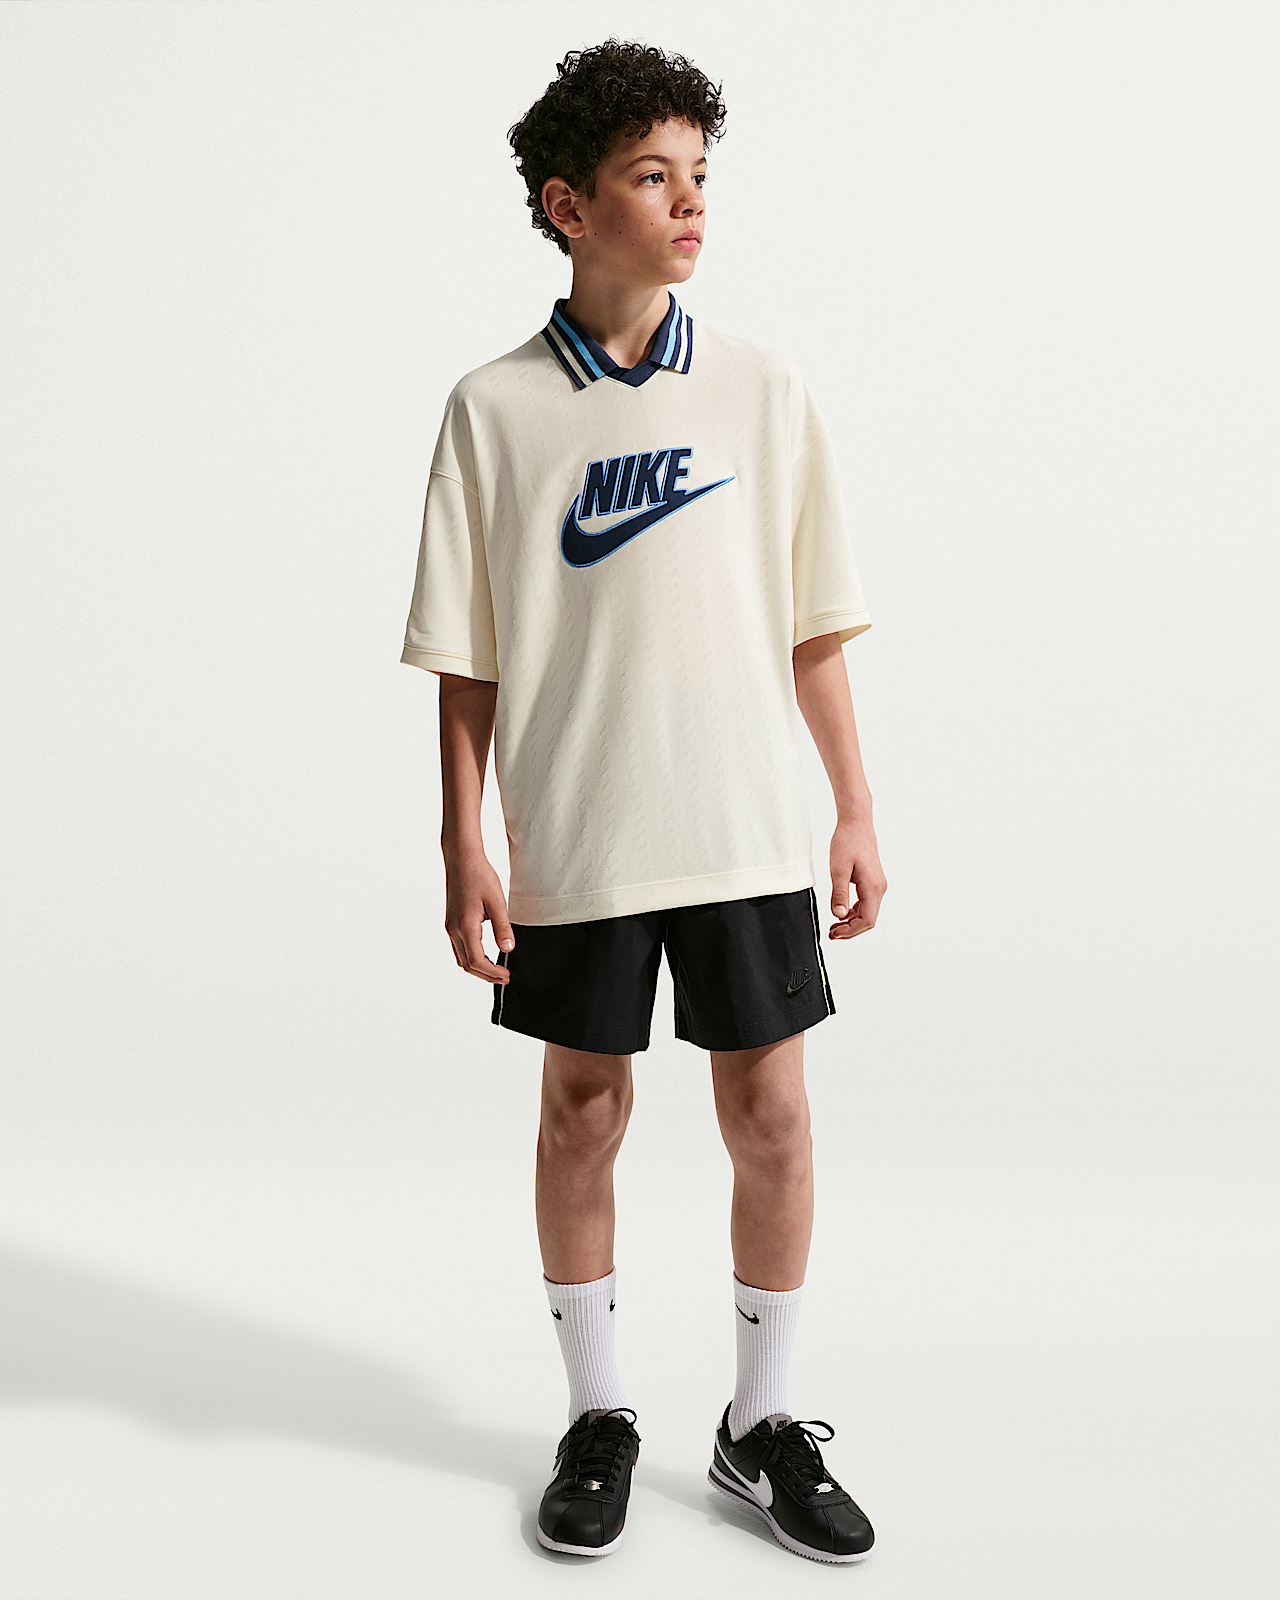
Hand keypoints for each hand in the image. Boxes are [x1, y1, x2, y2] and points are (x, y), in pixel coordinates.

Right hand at [444, 850, 515, 981]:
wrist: (462, 860)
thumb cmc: (479, 876)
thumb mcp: (497, 902)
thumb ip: (502, 927)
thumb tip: (508, 949)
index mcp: (465, 926)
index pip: (477, 961)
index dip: (492, 973)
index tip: (507, 975)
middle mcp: (454, 930)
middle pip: (467, 965)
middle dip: (486, 975)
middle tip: (504, 977)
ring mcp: (450, 927)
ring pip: (461, 958)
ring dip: (478, 968)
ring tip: (496, 970)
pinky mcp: (451, 922)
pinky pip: (459, 948)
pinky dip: (472, 957)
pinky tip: (485, 955)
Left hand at [828, 816, 886, 938]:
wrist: (856, 824)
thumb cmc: (847, 842)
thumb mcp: (838, 869)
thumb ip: (839, 894)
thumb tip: (838, 915)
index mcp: (872, 887)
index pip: (867, 920)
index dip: (850, 931)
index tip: (834, 933)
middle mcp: (879, 888)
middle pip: (869, 920)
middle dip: (851, 930)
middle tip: (832, 933)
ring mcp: (878, 885)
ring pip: (868, 913)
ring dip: (852, 922)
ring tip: (834, 925)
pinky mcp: (873, 881)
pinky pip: (866, 903)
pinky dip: (854, 911)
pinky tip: (841, 912)